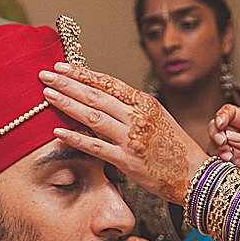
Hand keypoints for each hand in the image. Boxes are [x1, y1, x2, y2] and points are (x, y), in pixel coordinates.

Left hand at [39, 63, 207, 203]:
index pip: (108, 83)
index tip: (62, 66)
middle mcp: (137, 116)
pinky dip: (75, 138)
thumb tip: (102, 98)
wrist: (195, 174)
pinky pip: (96, 147)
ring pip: (93, 116)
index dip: (83, 73)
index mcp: (145, 103)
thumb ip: (132, 108)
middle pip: (96, 95)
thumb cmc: (175, 147)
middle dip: (67, 83)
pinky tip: (58, 131)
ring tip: (47, 95)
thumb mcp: (157, 118)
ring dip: (67, 103)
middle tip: (44, 74)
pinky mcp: (127, 160)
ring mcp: (131, 138)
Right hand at [209, 105, 239, 213]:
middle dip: (215, 132)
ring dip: (216, 149)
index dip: (222, 115)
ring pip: (215, 146)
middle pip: (218, 128)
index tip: (221, 125)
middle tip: (222, 142)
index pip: (232, 113)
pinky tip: (227, 166)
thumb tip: (230, 136)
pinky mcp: (236, 171)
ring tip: (227, 157)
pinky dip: (217, 163)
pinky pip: (219, 164)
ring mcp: (239, 155)